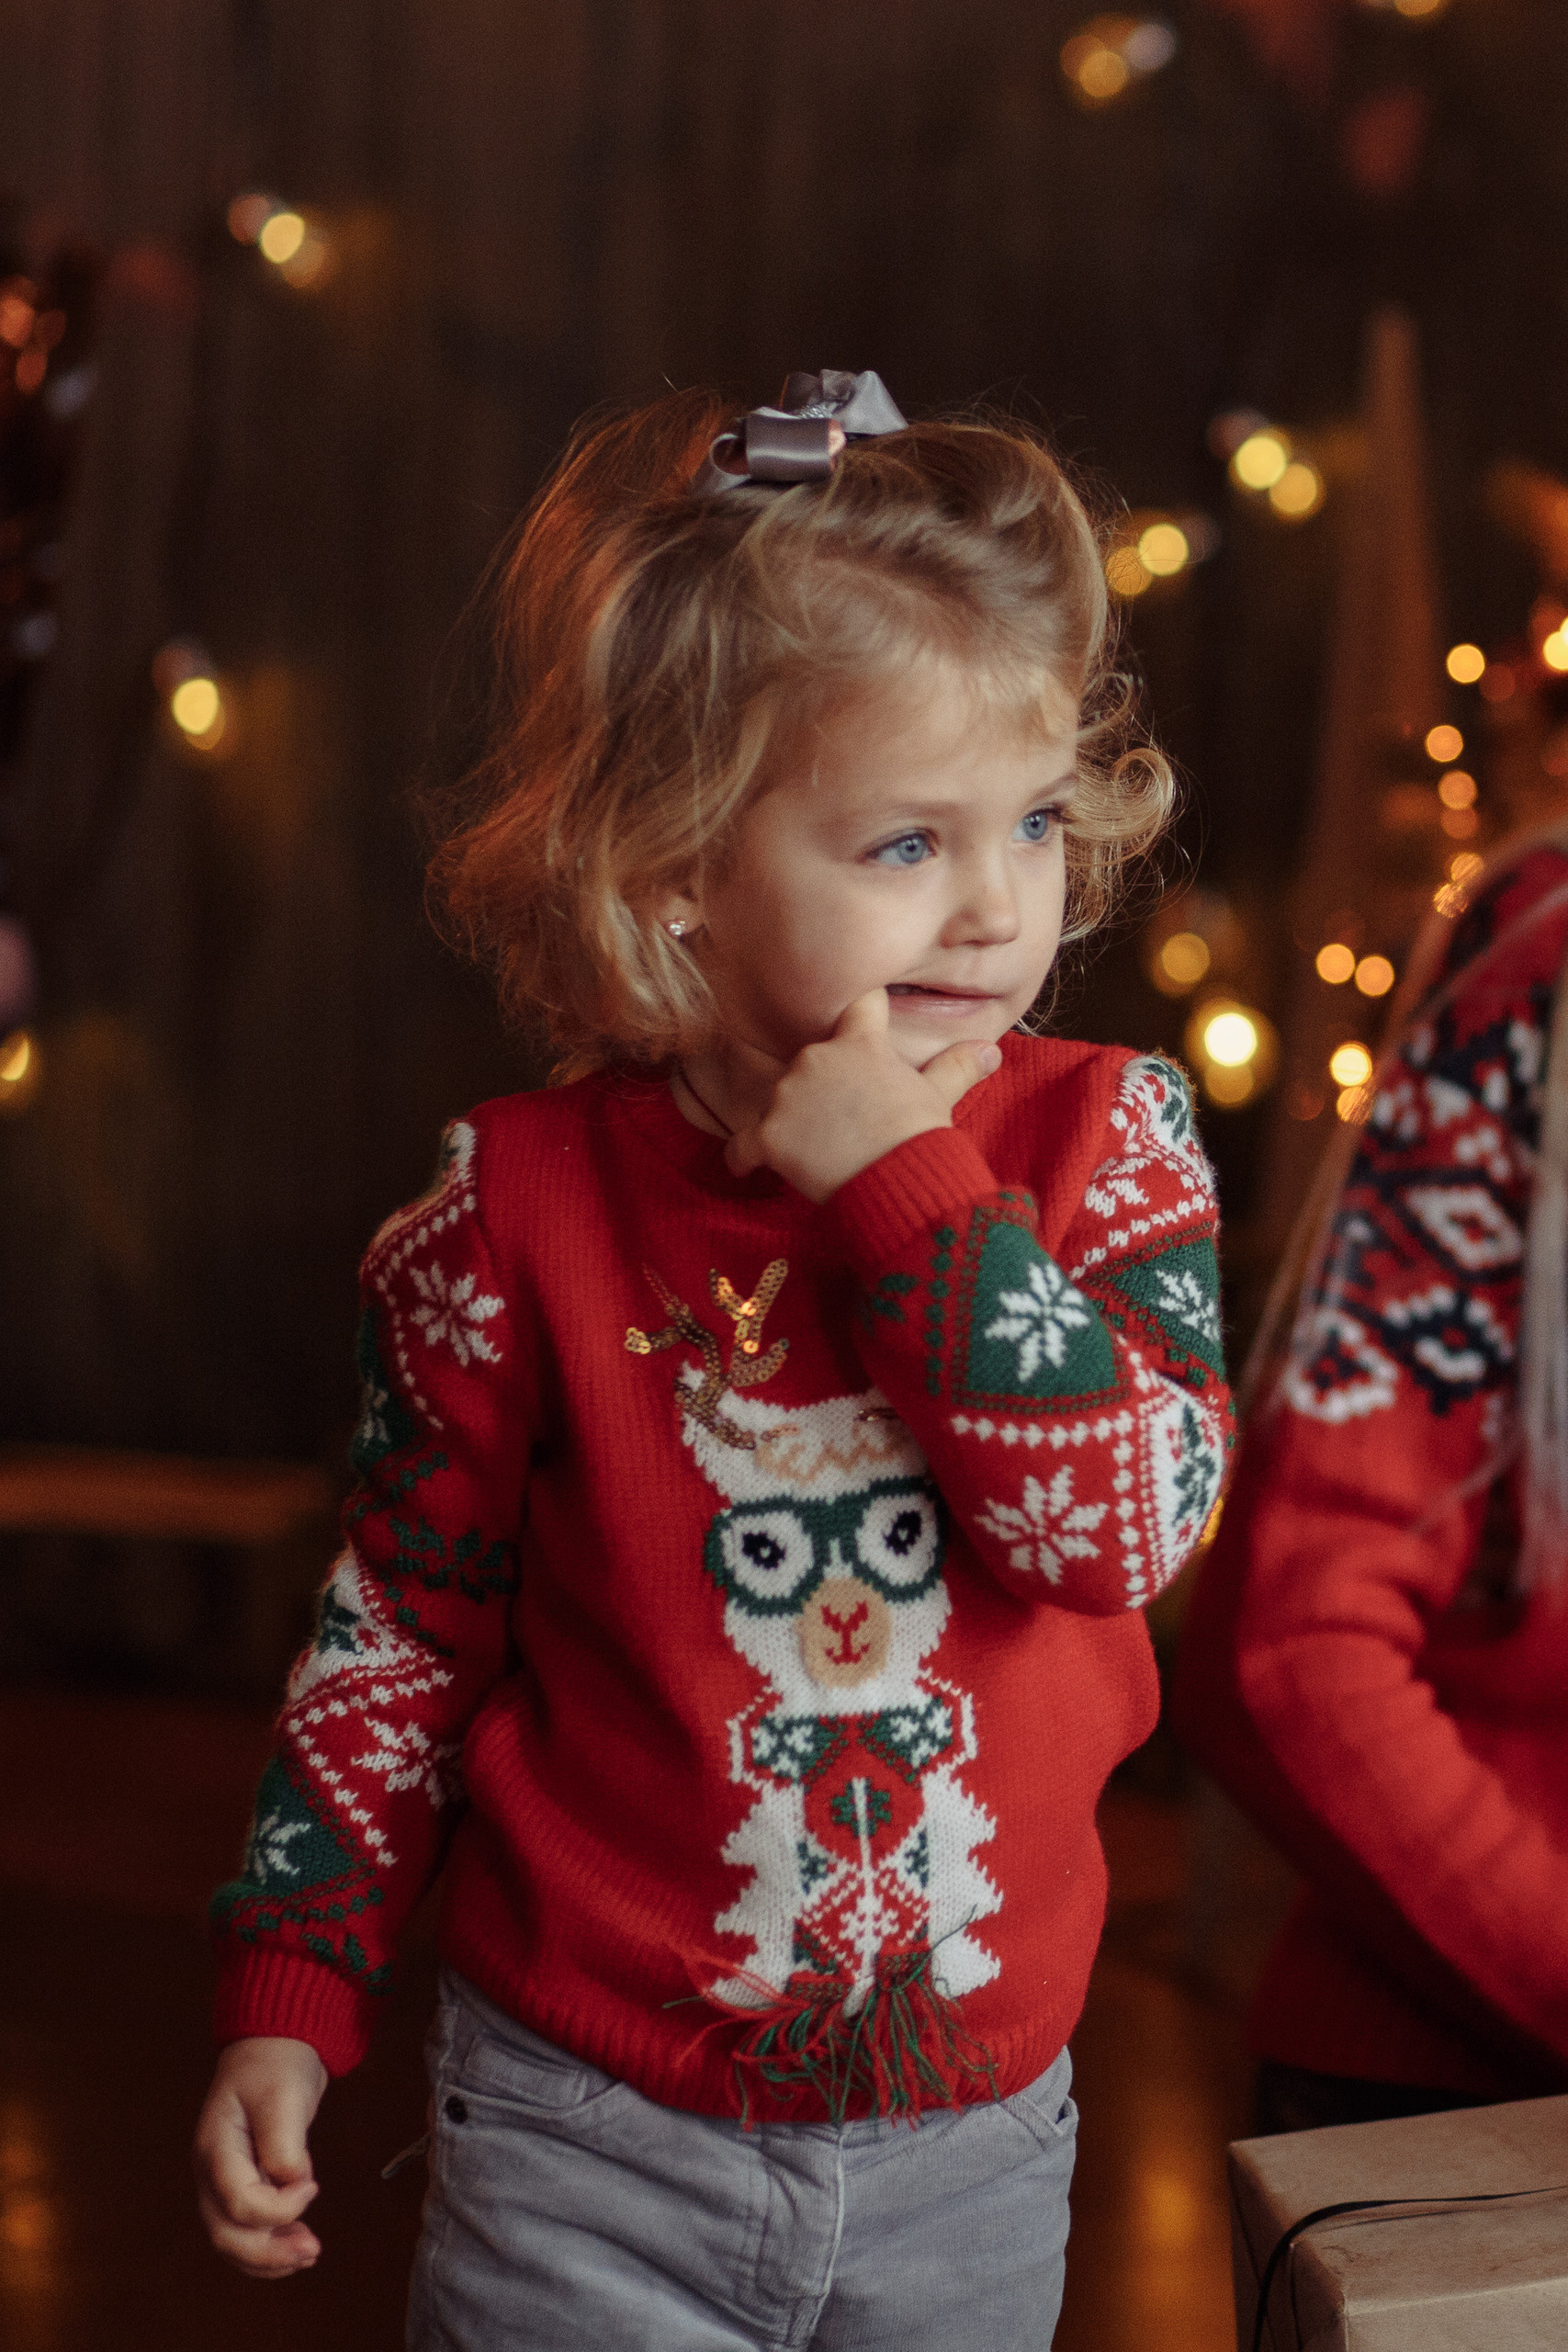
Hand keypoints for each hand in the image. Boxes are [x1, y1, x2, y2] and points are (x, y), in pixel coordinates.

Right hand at [194, 2036, 328, 2277]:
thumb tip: (293, 2185)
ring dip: (269, 2257)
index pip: (238, 2200)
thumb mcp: (282, 2095)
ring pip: (233, 2241)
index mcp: (216, 2148)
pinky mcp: (239, 2186)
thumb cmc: (274, 2065)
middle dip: (268, 2252)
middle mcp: (211, 2173)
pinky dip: (268, 2246)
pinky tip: (295, 2246)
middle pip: (226, 2233)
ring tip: (308, 2254)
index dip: (279, 2206)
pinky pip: (245, 2230)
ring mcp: (221, 2182)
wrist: (271, 2047)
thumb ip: (284, 2144)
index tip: (313, 2186)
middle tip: (311, 2251)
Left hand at [725, 989, 1000, 1202]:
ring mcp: (788, 1095)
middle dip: (822, 1086)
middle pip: (812, 1060)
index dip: (862, 1019)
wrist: (900, 1181)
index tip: (860, 1031)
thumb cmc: (922, 1136)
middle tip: (844, 1120)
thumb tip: (992, 1050)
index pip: (860, 1007)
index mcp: (860, 1042)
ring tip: (815, 1149)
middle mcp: (817, 1058)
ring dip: (790, 1119)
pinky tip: (747, 1167)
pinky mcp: (768, 1135)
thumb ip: (957, 1067)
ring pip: (779, 1099)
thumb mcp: (940, 1096)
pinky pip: (743, 1145)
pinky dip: (744, 1157)